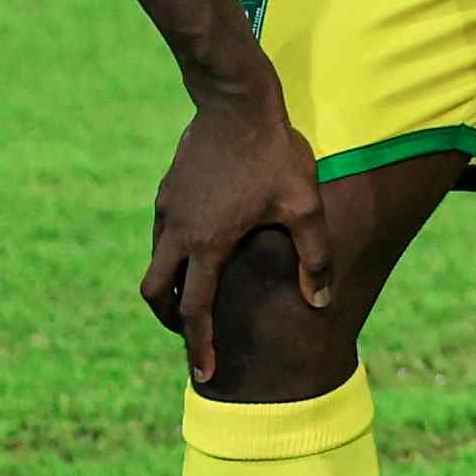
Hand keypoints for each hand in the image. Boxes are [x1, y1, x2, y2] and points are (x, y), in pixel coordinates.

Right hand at [143, 87, 329, 388]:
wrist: (235, 101)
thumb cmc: (275, 153)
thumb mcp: (305, 205)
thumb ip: (315, 257)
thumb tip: (320, 302)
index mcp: (207, 245)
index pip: (195, 310)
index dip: (200, 346)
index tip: (205, 373)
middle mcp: (177, 232)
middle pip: (155, 292)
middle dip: (170, 319)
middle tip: (192, 332)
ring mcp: (167, 208)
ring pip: (156, 261)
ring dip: (171, 284)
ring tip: (198, 292)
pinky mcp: (167, 189)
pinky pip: (163, 232)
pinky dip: (174, 252)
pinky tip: (203, 245)